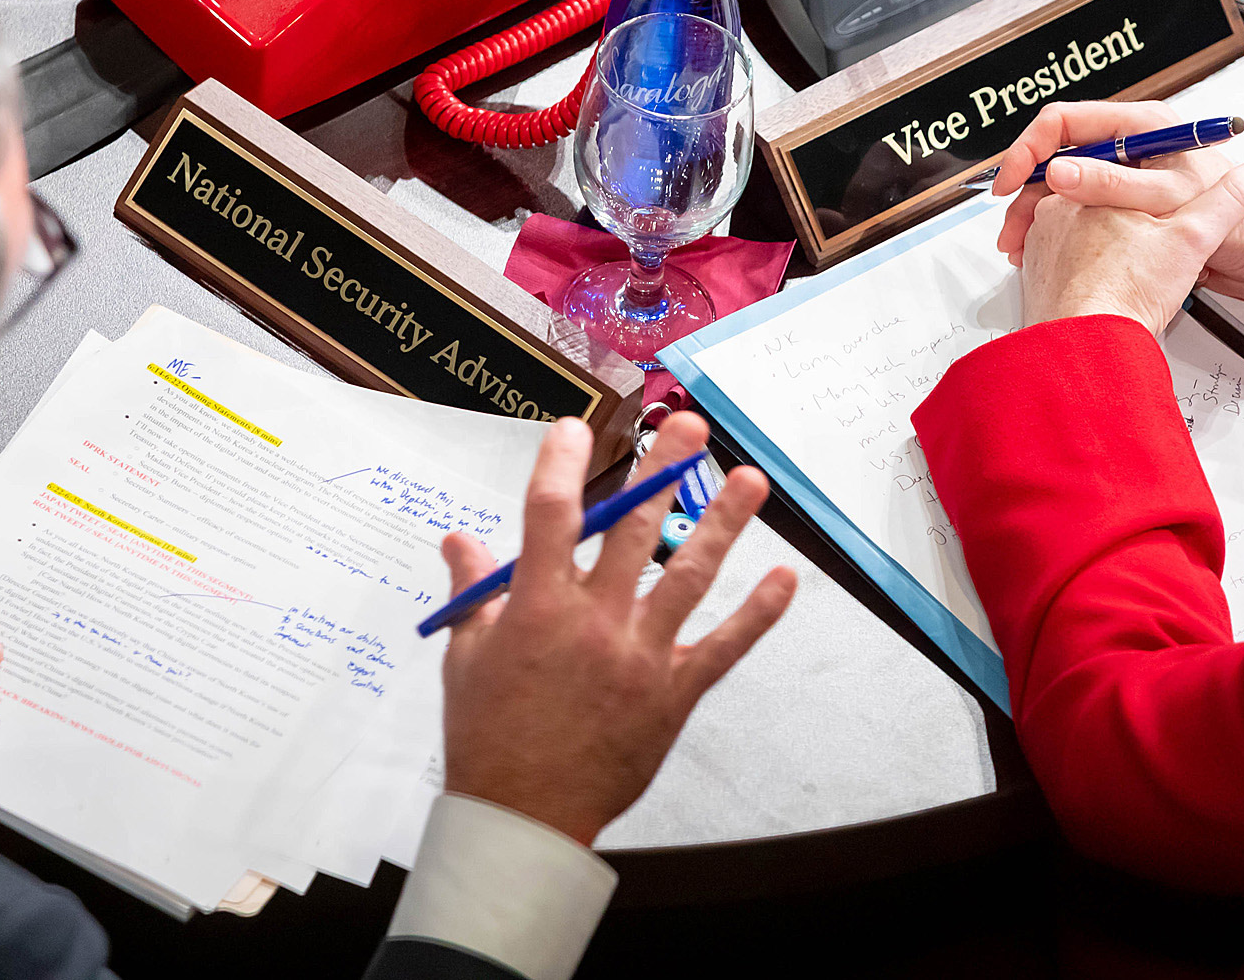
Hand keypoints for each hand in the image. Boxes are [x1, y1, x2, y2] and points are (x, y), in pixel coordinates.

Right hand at [436, 414, 796, 846]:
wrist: (523, 816)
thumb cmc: (487, 735)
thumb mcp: (466, 657)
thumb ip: (472, 591)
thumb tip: (458, 540)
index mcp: (537, 608)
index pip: (551, 517)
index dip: (563, 466)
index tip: (575, 428)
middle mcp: (595, 623)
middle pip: (634, 531)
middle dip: (663, 471)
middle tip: (689, 427)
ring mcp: (641, 657)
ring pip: (690, 576)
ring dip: (724, 523)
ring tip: (751, 479)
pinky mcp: (674, 693)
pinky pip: (724, 647)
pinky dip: (759, 614)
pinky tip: (785, 577)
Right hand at [990, 101, 1243, 302]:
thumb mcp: (1169, 202)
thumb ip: (1113, 184)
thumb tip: (1060, 172)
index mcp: (1144, 128)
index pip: (1067, 122)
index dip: (1032, 148)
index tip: (1012, 178)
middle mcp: (1133, 148)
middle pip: (1059, 154)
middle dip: (1026, 187)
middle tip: (1009, 220)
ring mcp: (1129, 178)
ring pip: (1064, 187)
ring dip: (1037, 214)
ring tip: (1019, 244)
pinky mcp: (1130, 208)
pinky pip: (1079, 211)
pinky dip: (1056, 229)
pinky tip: (1044, 250)